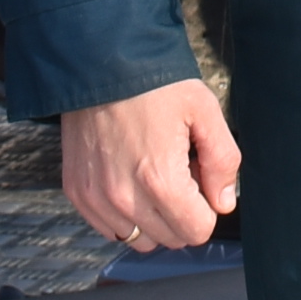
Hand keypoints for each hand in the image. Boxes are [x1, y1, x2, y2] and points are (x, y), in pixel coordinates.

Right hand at [63, 80, 242, 251]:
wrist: (101, 60)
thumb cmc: (155, 83)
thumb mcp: (205, 111)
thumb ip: (222, 161)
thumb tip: (224, 202)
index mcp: (160, 181)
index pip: (197, 231)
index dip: (207, 207)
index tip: (199, 177)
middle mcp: (124, 198)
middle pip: (170, 238)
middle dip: (182, 211)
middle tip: (178, 169)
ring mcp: (96, 198)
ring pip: (139, 238)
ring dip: (153, 217)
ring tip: (151, 172)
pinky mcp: (76, 191)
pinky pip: (109, 227)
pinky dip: (124, 212)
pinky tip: (128, 175)